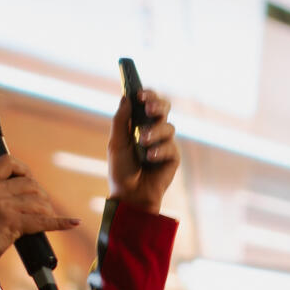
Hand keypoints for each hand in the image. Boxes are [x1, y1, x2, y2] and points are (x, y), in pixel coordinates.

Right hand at [0, 156, 79, 264]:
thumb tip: (14, 189)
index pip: (7, 161)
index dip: (23, 169)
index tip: (29, 179)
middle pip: (29, 183)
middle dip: (40, 195)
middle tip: (40, 206)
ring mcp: (2, 206)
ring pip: (38, 201)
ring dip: (47, 210)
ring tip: (46, 217)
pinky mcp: (12, 223)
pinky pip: (43, 221)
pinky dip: (60, 223)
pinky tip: (71, 223)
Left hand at [109, 89, 178, 213]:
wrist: (130, 195)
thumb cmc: (121, 170)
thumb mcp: (116, 143)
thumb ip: (121, 121)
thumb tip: (126, 97)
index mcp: (139, 124)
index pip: (147, 103)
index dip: (147, 95)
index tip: (139, 93)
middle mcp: (154, 130)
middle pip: (164, 108)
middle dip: (158, 104)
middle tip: (148, 108)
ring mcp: (165, 143)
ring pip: (168, 126)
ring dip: (154, 132)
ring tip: (143, 141)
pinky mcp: (173, 157)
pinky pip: (171, 146)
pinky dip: (159, 150)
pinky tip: (150, 157)